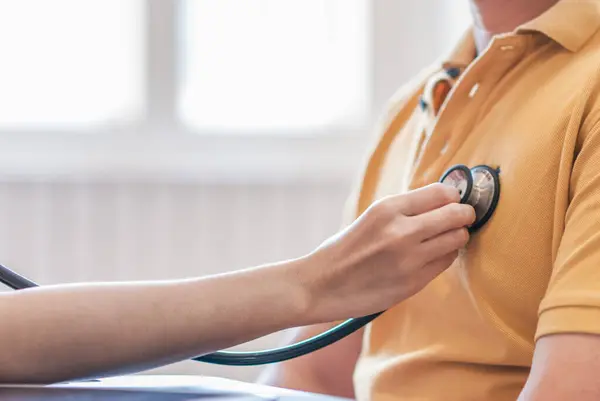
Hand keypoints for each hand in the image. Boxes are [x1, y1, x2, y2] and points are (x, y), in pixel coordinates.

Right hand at [298, 183, 475, 323]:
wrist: (321, 284)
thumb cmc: (345, 249)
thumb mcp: (371, 217)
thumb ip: (405, 210)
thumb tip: (444, 200)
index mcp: (387, 208)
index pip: (442, 193)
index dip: (454, 196)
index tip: (453, 201)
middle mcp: (401, 231)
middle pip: (455, 215)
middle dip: (464, 215)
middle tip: (462, 218)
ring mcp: (409, 259)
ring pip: (456, 239)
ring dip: (456, 237)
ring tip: (445, 238)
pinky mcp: (413, 282)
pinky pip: (445, 263)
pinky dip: (445, 256)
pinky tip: (432, 256)